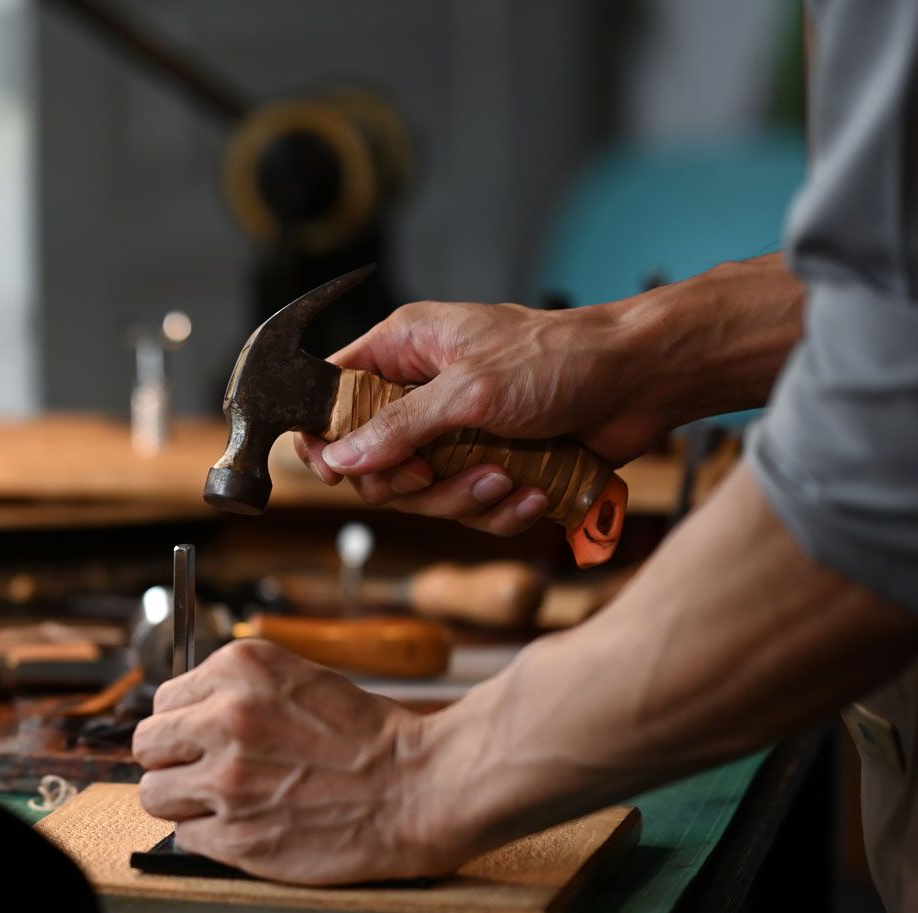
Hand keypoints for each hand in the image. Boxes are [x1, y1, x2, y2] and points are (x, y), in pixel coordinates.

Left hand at [131, 640, 468, 883]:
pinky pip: (185, 836)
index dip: (184, 724)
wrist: (421, 788)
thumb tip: (182, 715)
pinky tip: (249, 826)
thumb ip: (235, 692)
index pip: (163, 700)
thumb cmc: (368, 736)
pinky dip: (210, 835)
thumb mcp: (298, 680)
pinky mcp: (236, 836)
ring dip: (183, 801)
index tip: (205, 738)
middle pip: (146, 745)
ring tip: (226, 802)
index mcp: (239, 670)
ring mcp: (227, 781)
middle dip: (171, 760)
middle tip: (206, 771)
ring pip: (154, 794)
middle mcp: (225, 719)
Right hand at [294, 300, 671, 535]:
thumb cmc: (562, 359)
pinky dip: (499, 509)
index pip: (331, 392)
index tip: (336, 470)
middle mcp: (423, 390)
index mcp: (406, 348)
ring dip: (461, 497)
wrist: (642, 381)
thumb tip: (340, 458)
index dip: (324, 435)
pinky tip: (531, 490)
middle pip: (370, 458)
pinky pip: (466, 508)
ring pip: (419, 492)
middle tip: (428, 473)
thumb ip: (400, 427)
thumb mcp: (471, 390)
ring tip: (504, 479)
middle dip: (404, 480)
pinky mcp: (490, 465)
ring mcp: (456, 432)